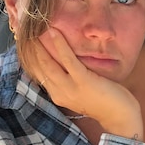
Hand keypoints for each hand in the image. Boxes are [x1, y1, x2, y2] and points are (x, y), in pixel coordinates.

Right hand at [28, 28, 143, 139]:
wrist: (120, 118)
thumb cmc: (104, 102)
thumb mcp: (80, 92)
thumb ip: (69, 80)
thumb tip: (63, 60)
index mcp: (57, 94)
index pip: (37, 72)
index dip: (29, 55)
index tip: (24, 39)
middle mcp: (58, 92)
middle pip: (38, 66)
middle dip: (30, 46)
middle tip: (24, 28)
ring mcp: (70, 88)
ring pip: (48, 62)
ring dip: (40, 43)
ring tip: (35, 27)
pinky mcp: (83, 81)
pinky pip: (68, 60)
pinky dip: (59, 45)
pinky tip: (53, 32)